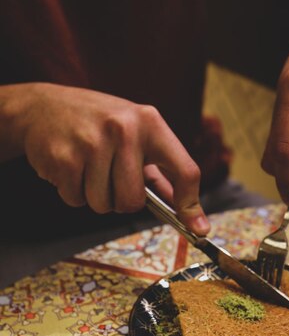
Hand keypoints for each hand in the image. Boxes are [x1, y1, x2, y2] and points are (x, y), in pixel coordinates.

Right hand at [10, 83, 209, 233]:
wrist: (43, 106)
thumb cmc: (98, 124)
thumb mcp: (135, 133)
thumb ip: (161, 173)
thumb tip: (189, 213)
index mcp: (150, 122)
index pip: (185, 170)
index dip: (191, 205)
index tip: (197, 228)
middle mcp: (124, 130)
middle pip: (133, 202)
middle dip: (120, 200)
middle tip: (110, 178)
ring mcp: (92, 143)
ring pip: (103, 205)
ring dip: (94, 196)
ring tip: (87, 167)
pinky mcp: (64, 158)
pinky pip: (76, 200)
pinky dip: (72, 192)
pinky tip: (69, 166)